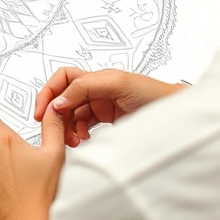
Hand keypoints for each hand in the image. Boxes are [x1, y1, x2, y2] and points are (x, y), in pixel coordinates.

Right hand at [34, 68, 186, 146]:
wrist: (176, 113)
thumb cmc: (153, 94)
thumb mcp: (117, 83)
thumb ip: (86, 88)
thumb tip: (59, 101)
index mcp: (97, 77)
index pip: (63, 78)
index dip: (49, 93)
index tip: (44, 113)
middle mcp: (96, 90)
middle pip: (63, 98)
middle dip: (56, 114)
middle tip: (54, 132)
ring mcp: (101, 106)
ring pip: (72, 115)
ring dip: (67, 127)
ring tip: (73, 141)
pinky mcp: (107, 121)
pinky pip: (83, 126)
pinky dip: (78, 133)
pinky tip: (83, 140)